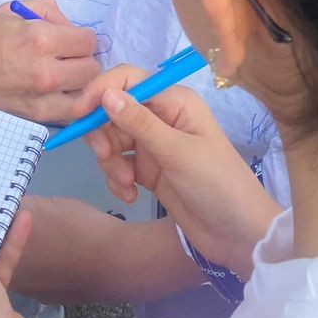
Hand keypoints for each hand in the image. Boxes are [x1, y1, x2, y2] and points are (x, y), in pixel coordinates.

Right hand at [0, 0, 99, 122]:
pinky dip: (73, 105)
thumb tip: (69, 25)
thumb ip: (47, 10)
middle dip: (83, 60)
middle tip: (68, 59)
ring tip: (69, 79)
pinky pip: (71, 115)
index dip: (81, 38)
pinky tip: (63, 96)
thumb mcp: (11, 10)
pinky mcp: (36, 119)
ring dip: (81, 86)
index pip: (88, 41)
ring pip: (87, 96)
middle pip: (91, 68)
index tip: (70, 40)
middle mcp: (46, 72)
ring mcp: (42, 100)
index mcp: (39, 39)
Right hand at [84, 69, 279, 279]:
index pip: (127, 81)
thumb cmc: (217, 184)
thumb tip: (105, 94)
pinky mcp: (150, 172)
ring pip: (113, 141)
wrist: (238, 235)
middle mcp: (162, 117)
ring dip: (111, 163)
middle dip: (104, 135)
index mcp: (174, 101)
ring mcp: (155, 145)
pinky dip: (118, 180)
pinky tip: (130, 197)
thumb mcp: (177, 153)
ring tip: (126, 186)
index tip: (79, 116)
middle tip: (105, 158)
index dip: (100, 92)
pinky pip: (120, 166)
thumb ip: (139, 124)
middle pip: (114, 112)